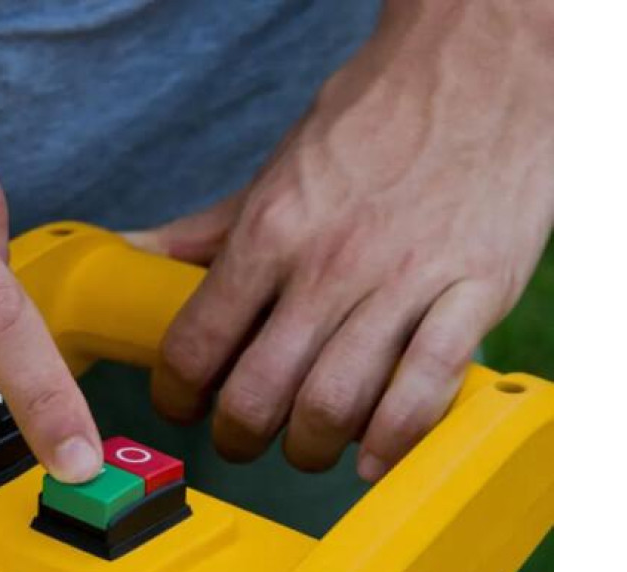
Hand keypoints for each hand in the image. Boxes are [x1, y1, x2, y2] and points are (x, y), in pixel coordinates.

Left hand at [127, 1, 551, 481]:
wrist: (487, 61)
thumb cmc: (381, 116)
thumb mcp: (281, 166)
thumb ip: (213, 226)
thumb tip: (139, 253)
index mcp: (274, 227)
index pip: (198, 341)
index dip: (177, 392)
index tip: (182, 404)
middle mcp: (332, 261)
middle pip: (260, 392)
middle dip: (238, 435)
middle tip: (241, 436)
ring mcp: (407, 280)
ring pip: (335, 404)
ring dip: (309, 447)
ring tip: (306, 444)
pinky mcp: (475, 292)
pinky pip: (426, 389)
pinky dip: (393, 439)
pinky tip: (373, 454)